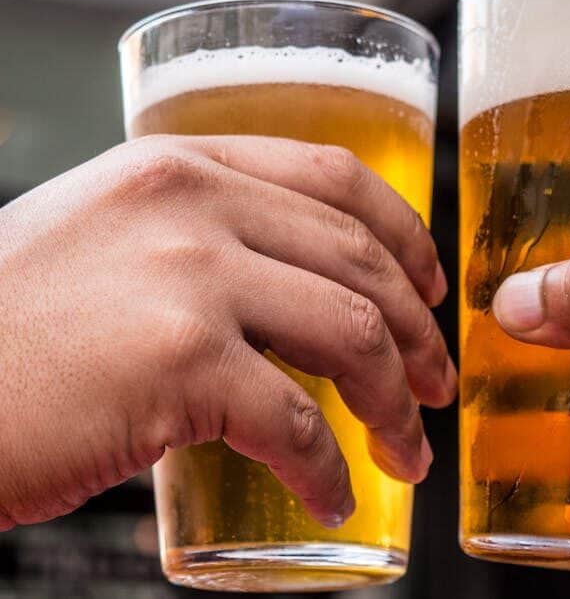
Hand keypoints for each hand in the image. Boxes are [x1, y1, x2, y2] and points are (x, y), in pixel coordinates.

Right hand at [0, 135, 455, 529]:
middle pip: (358, 256)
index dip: (404, 231)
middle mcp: (192, 202)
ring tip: (408, 449)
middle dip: (418, 329)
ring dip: (394, 399)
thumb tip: (295, 292)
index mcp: (184, 164)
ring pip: (349, 332)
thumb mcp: (112, 233)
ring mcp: (187, 275)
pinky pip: (291, 422)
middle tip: (436, 381)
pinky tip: (333, 497)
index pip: (334, 175)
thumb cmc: (12, 318)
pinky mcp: (175, 361)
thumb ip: (201, 236)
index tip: (430, 285)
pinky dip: (328, 467)